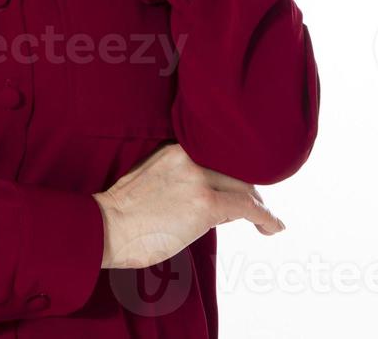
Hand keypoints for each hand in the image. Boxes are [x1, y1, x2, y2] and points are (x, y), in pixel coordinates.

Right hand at [92, 143, 284, 269]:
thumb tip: (203, 198)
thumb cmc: (120, 214)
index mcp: (174, 149)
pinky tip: (274, 227)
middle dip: (248, 191)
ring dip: (257, 206)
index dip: (233, 174)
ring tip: (265, 222)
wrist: (103, 227)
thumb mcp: (148, 180)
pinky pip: (248, 207)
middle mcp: (189, 157)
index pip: (216, 158)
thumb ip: (176, 178)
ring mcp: (198, 179)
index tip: (239, 186)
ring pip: (243, 188)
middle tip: (254, 209)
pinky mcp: (205, 205)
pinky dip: (266, 217)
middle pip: (234, 171)